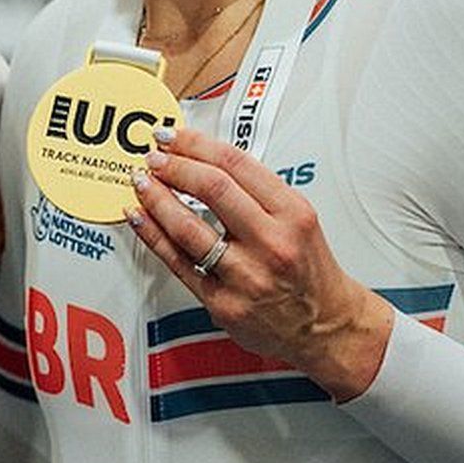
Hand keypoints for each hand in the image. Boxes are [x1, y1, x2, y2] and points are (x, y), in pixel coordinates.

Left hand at [128, 127, 392, 400]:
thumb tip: (203, 159)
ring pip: (188, 228)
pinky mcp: (222, 302)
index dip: (197, 145)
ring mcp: (246, 275)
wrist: (325, 326)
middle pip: (212, 189)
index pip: (236, 165)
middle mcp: (271, 243)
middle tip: (154, 156)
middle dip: (174, 166)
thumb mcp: (298, 219)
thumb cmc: (308, 269)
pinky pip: (177, 262)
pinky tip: (139, 216)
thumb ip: (256, 191)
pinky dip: (151, 235)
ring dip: (156, 198)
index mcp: (292, 214)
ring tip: (141, 181)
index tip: (175, 136)